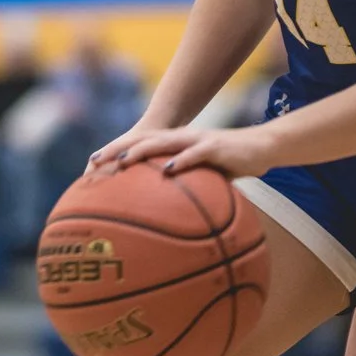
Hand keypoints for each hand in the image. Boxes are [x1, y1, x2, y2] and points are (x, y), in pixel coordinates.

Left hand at [102, 123, 278, 181]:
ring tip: (122, 161)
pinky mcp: (215, 146)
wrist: (263, 146)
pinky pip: (194, 154)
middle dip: (117, 149)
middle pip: (143, 140)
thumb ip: (187, 188)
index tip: (92, 167)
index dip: (116, 153)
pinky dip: (180, 161)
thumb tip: (170, 216)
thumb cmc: (233, 164)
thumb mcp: (205, 177)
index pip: (140, 146)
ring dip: (142, 150)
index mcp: (176, 145)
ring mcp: (197, 141)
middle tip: (94, 162)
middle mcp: (182, 139)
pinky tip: (168, 170)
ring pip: (163, 142)